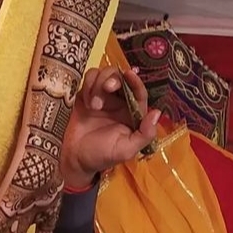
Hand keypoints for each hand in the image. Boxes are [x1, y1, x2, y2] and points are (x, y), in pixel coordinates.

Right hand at [61, 66, 160, 189]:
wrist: (76, 158)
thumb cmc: (103, 155)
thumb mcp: (126, 149)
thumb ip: (144, 134)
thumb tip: (157, 113)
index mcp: (131, 112)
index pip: (138, 91)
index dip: (136, 81)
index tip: (130, 74)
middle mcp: (119, 101)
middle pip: (120, 77)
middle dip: (114, 78)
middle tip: (108, 88)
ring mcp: (102, 96)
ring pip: (104, 74)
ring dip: (98, 84)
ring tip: (93, 106)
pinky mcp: (86, 94)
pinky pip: (89, 78)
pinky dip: (88, 85)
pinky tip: (86, 102)